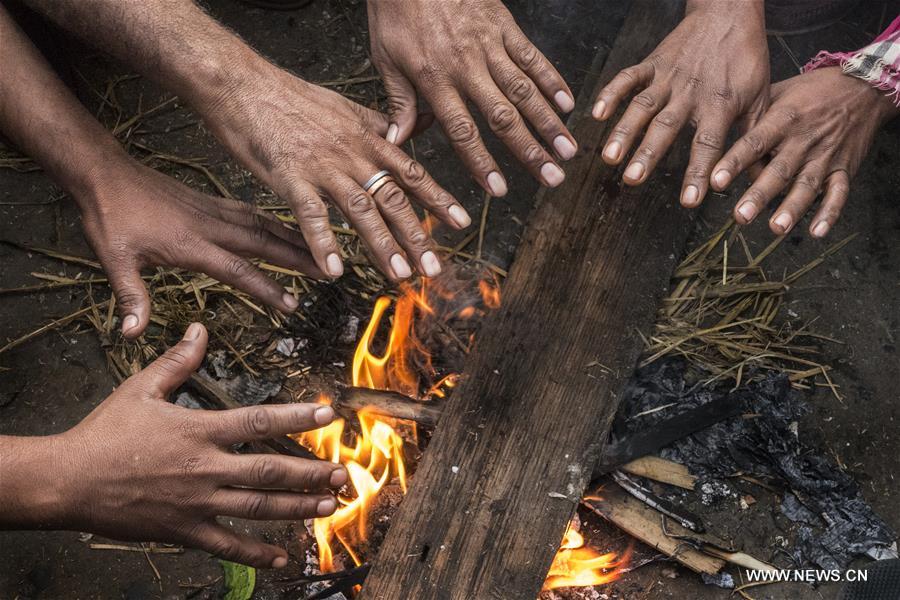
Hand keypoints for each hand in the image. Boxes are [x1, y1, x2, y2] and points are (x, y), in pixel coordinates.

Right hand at [36, 323, 345, 567]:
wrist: (68, 481)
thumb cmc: (105, 433)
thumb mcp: (141, 388)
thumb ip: (178, 361)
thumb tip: (200, 329)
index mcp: (199, 430)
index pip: (258, 421)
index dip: (296, 417)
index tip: (328, 414)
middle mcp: (205, 468)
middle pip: (270, 471)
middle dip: (311, 472)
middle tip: (343, 474)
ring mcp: (197, 503)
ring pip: (258, 508)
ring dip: (297, 508)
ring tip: (328, 506)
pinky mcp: (184, 531)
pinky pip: (227, 545)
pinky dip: (257, 553)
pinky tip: (283, 557)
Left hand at [79, 162, 324, 338]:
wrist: (106, 173)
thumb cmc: (110, 217)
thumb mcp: (115, 259)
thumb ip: (130, 297)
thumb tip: (132, 333)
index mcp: (191, 243)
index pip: (238, 270)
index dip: (266, 288)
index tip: (292, 304)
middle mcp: (211, 226)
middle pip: (264, 243)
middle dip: (299, 258)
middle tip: (328, 272)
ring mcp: (214, 211)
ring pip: (263, 225)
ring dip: (293, 238)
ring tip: (319, 251)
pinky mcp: (212, 203)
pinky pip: (252, 213)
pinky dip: (275, 222)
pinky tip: (287, 228)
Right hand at [202, 68, 470, 280]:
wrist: (243, 83)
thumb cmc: (290, 97)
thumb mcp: (345, 106)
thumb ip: (381, 123)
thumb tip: (416, 126)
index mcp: (367, 139)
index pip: (411, 172)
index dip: (437, 198)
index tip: (461, 221)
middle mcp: (352, 154)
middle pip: (393, 198)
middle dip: (416, 235)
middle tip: (434, 269)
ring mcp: (323, 166)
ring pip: (361, 210)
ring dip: (382, 245)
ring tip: (400, 275)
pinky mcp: (290, 177)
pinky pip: (311, 215)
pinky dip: (323, 243)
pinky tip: (333, 271)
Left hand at [367, 0, 576, 194]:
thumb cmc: (396, 10)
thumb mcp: (385, 57)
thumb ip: (399, 101)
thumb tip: (397, 142)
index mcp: (435, 80)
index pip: (462, 131)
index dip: (481, 163)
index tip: (499, 189)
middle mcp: (467, 66)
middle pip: (504, 118)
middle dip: (530, 152)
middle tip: (553, 178)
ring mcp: (489, 45)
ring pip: (525, 91)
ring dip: (550, 123)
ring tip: (569, 149)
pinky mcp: (504, 25)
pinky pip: (532, 56)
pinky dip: (552, 80)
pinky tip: (569, 103)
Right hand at [593, 0, 767, 206]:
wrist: (730, 12)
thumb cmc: (747, 59)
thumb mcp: (761, 99)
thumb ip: (756, 139)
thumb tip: (762, 177)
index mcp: (721, 104)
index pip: (708, 144)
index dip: (698, 172)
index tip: (689, 200)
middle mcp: (691, 92)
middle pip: (667, 127)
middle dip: (648, 154)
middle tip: (632, 179)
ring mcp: (669, 77)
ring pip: (643, 106)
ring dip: (624, 132)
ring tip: (610, 157)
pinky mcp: (653, 63)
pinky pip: (629, 77)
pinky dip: (612, 93)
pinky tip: (597, 114)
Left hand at [711, 67, 899, 236]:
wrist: (864, 87)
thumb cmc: (815, 90)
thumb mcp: (780, 91)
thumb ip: (752, 113)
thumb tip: (719, 129)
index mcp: (784, 119)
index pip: (755, 143)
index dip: (735, 162)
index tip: (716, 181)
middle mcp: (804, 140)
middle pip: (779, 170)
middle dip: (760, 195)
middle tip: (741, 215)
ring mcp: (825, 156)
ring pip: (807, 185)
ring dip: (791, 209)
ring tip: (776, 228)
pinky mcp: (844, 168)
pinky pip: (839, 193)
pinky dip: (830, 213)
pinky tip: (817, 232)